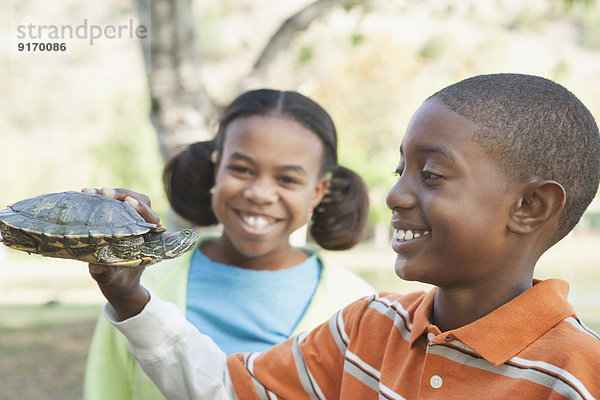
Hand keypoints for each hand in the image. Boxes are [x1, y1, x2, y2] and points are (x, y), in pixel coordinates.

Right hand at [82, 187, 156, 319]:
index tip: (129, 202)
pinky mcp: (119, 218)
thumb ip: (106, 272)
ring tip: (89, 191)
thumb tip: (97, 264)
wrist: (117, 284)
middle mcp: (144, 226)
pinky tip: (84, 194)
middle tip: (103, 191)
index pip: (151, 218)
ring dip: (109, 194)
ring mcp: (132, 220)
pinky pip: (113, 203)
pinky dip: (100, 198)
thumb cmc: (118, 282)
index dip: (141, 209)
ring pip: (126, 199)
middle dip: (122, 194)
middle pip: (140, 201)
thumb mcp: (111, 280)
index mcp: (151, 239)